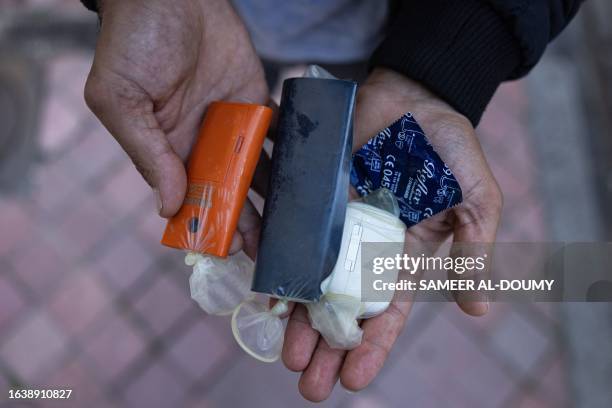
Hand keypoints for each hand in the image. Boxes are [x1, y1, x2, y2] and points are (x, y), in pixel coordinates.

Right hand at [84, 0, 267, 253]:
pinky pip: (276, 135)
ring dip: (272, 199)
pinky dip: (292, 156)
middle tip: (266, 250)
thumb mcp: (121, 100)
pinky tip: (307, 181)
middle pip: (227, 192)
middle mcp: (201, 144)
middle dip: (245, 221)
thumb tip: (167, 206)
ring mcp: (232, 125)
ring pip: (256, 171)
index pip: (188, 198)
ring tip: (291, 228)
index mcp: (166, 150)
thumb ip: (146, 153)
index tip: (224, 251)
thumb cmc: (133, 44)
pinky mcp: (256, 102)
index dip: (205, 224)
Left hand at [281, 68, 502, 400]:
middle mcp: (365, 245)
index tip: (353, 380)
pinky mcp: (314, 195)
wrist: (415, 95)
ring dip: (299, 318)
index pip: (387, 311)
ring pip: (312, 279)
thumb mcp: (477, 200)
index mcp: (404, 253)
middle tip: (307, 384)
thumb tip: (478, 309)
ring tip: (285, 355)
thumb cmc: (451, 146)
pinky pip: (294, 233)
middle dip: (327, 345)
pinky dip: (281, 261)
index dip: (372, 346)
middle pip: (343, 306)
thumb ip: (475, 251)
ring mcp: (336, 222)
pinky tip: (266, 293)